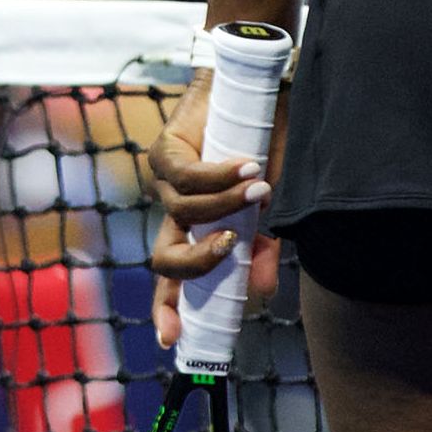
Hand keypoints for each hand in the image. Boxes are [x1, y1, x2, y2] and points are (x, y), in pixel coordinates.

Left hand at [145, 74, 279, 347]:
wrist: (260, 92)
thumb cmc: (266, 148)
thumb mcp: (268, 208)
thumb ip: (261, 247)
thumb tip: (263, 291)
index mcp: (196, 230)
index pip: (173, 279)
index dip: (169, 308)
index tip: (172, 340)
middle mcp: (175, 211)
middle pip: (163, 256)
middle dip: (192, 263)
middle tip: (229, 249)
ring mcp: (165, 182)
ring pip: (183, 213)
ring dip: (226, 205)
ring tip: (261, 187)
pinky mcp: (165, 150)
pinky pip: (189, 176)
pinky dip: (221, 177)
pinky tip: (248, 166)